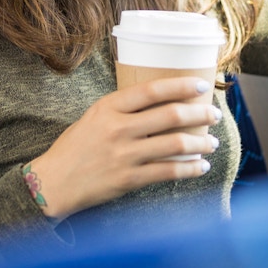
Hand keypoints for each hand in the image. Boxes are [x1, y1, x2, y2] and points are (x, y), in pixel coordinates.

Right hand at [24, 77, 221, 219]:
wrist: (53, 183)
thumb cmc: (74, 148)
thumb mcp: (93, 117)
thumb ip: (121, 110)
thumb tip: (160, 103)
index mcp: (108, 108)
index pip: (152, 90)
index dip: (181, 86)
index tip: (200, 85)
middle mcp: (118, 128)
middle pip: (170, 115)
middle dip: (199, 113)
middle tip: (213, 114)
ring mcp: (125, 155)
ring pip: (175, 144)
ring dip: (201, 142)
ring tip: (212, 142)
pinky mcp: (129, 179)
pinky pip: (168, 171)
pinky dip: (190, 169)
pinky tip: (201, 166)